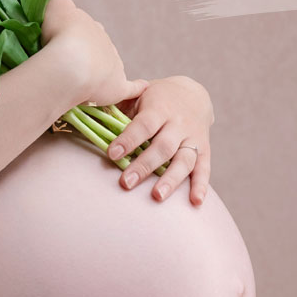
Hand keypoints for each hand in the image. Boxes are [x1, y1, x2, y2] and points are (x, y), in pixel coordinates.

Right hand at [40, 0, 144, 108]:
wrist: (70, 62)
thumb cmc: (59, 34)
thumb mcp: (56, 7)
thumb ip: (60, 5)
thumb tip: (62, 6)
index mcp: (90, 25)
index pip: (83, 29)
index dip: (72, 37)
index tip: (61, 45)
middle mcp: (105, 42)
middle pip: (96, 47)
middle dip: (85, 54)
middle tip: (67, 66)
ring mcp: (114, 64)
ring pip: (108, 67)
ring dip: (100, 73)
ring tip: (81, 83)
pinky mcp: (117, 86)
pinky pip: (130, 88)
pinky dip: (136, 87)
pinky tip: (141, 88)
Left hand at [104, 76, 213, 205]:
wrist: (194, 94)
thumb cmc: (156, 99)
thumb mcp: (139, 95)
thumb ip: (120, 107)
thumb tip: (91, 116)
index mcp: (160, 108)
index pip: (144, 125)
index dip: (129, 139)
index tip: (112, 154)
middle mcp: (179, 123)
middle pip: (162, 146)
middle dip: (144, 166)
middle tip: (126, 183)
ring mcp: (193, 137)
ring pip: (184, 160)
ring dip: (171, 179)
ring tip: (157, 196)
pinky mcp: (205, 150)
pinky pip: (204, 168)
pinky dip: (201, 185)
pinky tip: (195, 202)